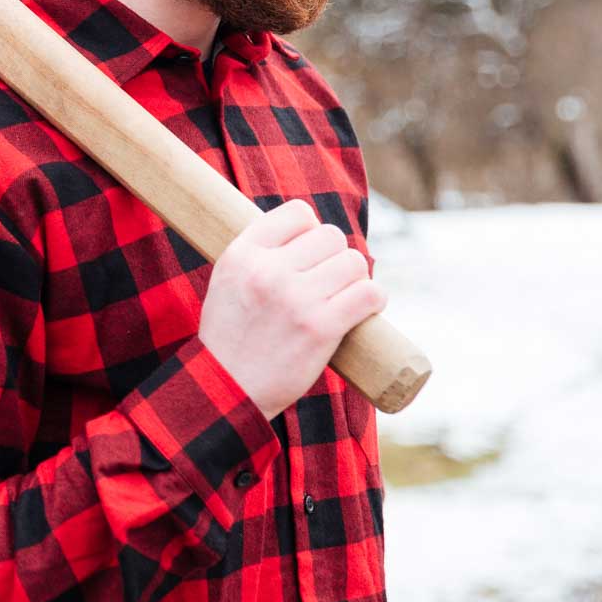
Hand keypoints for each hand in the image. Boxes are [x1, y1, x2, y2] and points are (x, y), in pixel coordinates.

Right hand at [196, 198, 387, 420]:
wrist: (226, 388)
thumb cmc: (232, 334)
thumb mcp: (228, 280)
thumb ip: (260, 253)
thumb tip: (308, 232)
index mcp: (242, 254)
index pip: (298, 213)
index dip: (310, 231)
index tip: (308, 254)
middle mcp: (267, 271)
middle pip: (331, 236)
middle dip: (335, 257)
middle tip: (327, 282)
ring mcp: (296, 299)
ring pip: (354, 262)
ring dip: (355, 279)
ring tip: (343, 297)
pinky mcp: (321, 328)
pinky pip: (369, 294)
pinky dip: (374, 299)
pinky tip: (364, 308)